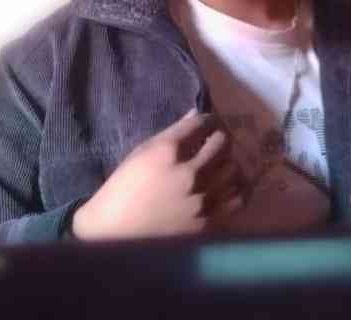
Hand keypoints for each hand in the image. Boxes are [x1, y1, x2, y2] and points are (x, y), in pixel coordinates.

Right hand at [72, 109, 244, 239]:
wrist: (114, 234)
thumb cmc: (122, 191)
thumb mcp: (140, 154)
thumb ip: (171, 134)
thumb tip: (195, 114)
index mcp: (166, 152)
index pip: (200, 124)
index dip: (206, 120)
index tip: (207, 124)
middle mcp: (189, 173)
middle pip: (222, 143)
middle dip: (219, 138)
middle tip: (214, 143)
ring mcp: (201, 200)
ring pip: (233, 169)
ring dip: (227, 162)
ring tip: (220, 166)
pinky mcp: (208, 223)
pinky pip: (236, 199)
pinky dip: (234, 188)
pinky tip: (226, 187)